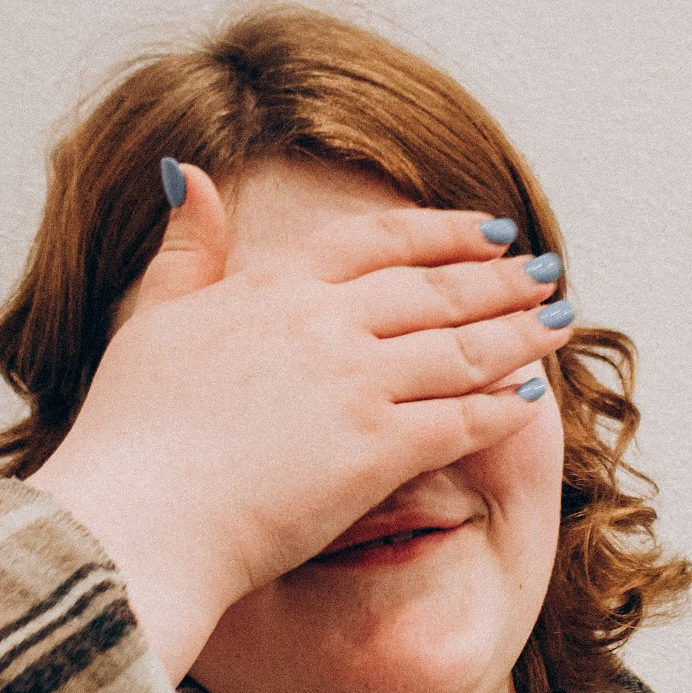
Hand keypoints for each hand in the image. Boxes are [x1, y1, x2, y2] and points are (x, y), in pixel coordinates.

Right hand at [25, 162, 573, 683]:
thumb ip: (185, 251)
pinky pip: (460, 418)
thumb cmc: (130, 436)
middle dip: (500, 280)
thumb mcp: (152, 319)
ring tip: (561, 323)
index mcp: (272, 287)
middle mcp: (324, 324)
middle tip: (545, 272)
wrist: (134, 519)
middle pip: (435, 288)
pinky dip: (501, 405)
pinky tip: (531, 400)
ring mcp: (356, 385)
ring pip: (461, 347)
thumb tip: (186, 173)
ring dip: (519, 333)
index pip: (377, 242)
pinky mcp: (377, 450)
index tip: (487, 229)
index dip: (441, 232)